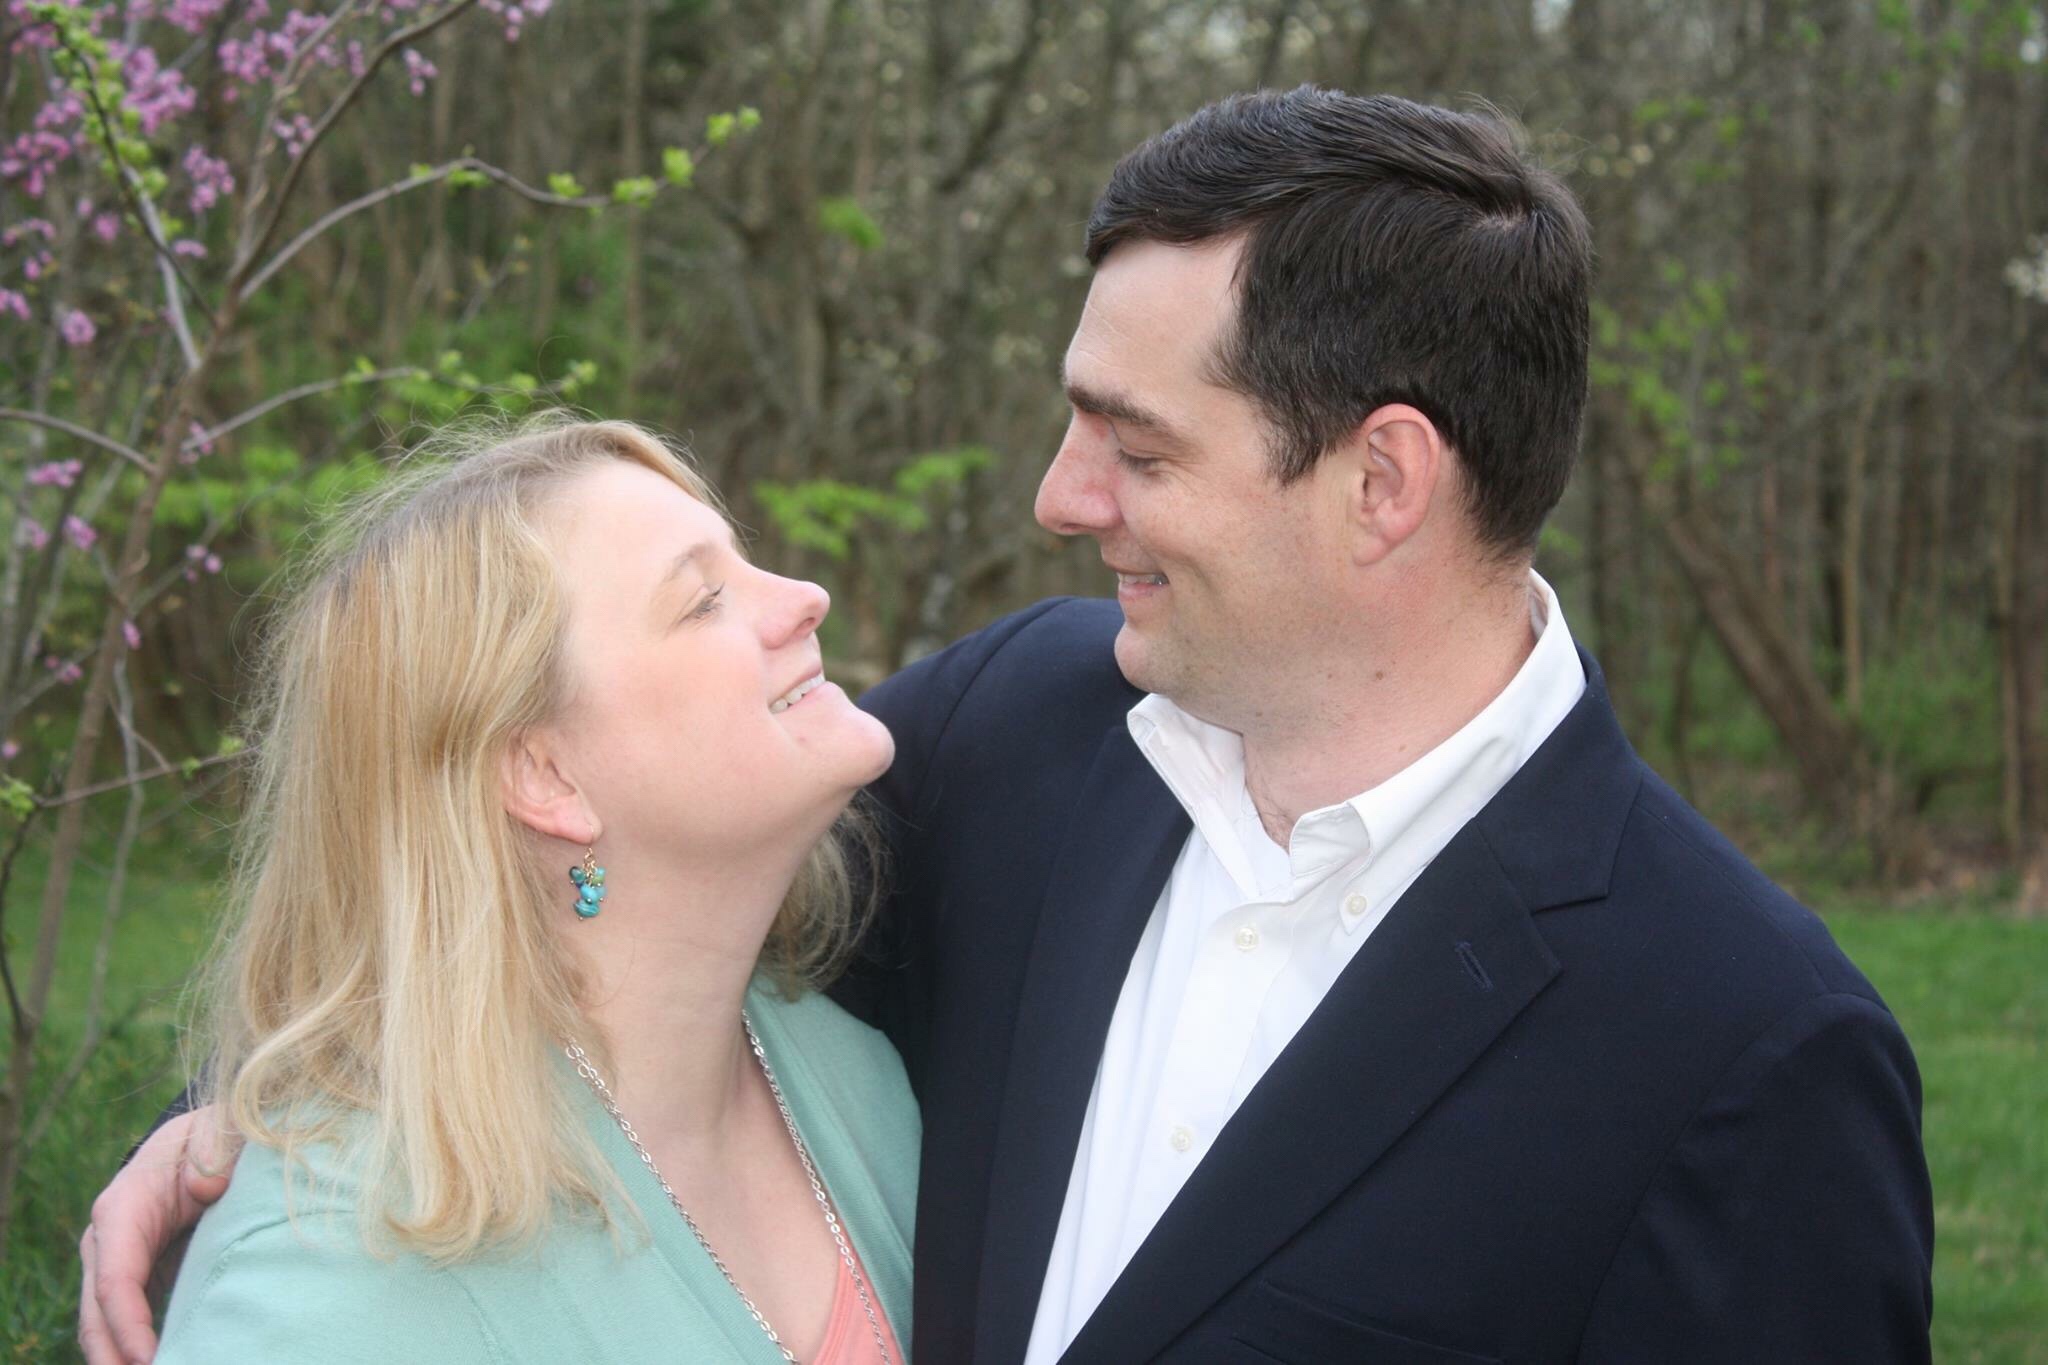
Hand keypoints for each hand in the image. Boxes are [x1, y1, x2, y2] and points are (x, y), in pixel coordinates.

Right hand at [77, 1106, 238, 1364]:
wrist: (209, 1139)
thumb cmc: (214, 1135)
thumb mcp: (218, 1130)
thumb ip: (214, 1151)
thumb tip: (206, 1187)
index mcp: (123, 1208)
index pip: (114, 1278)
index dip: (128, 1323)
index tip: (149, 1358)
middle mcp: (109, 1242)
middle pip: (98, 1315)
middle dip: (113, 1358)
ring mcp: (118, 1264)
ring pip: (107, 1326)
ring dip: (122, 1359)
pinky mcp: (139, 1279)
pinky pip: (131, 1323)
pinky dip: (140, 1351)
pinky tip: (173, 1360)